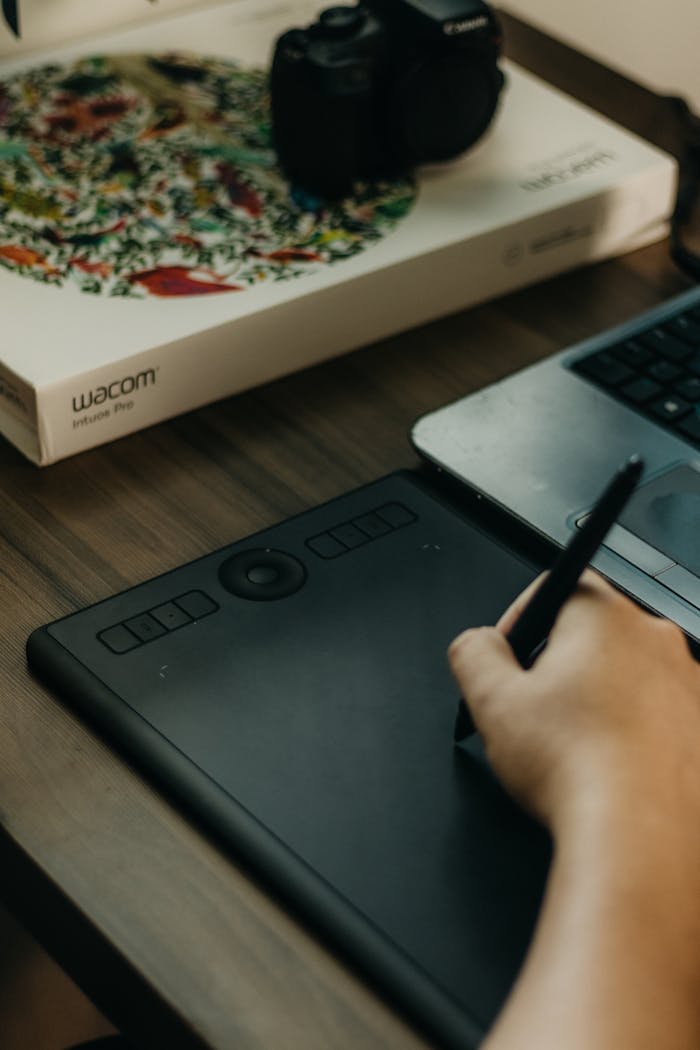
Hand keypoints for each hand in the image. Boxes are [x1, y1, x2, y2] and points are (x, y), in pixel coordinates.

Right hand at [448, 571, 699, 835]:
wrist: (641, 835)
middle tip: (537, 711)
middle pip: (594, 634)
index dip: (521, 620)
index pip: (556, 588)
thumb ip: (472, 653)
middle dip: (561, 664)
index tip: (510, 659)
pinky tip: (613, 764)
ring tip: (575, 746)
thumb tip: (477, 642)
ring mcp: (690, 683)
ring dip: (601, 698)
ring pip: (630, 674)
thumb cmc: (577, 769)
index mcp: (605, 617)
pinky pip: (662, 712)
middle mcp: (657, 639)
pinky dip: (637, 729)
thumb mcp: (491, 702)